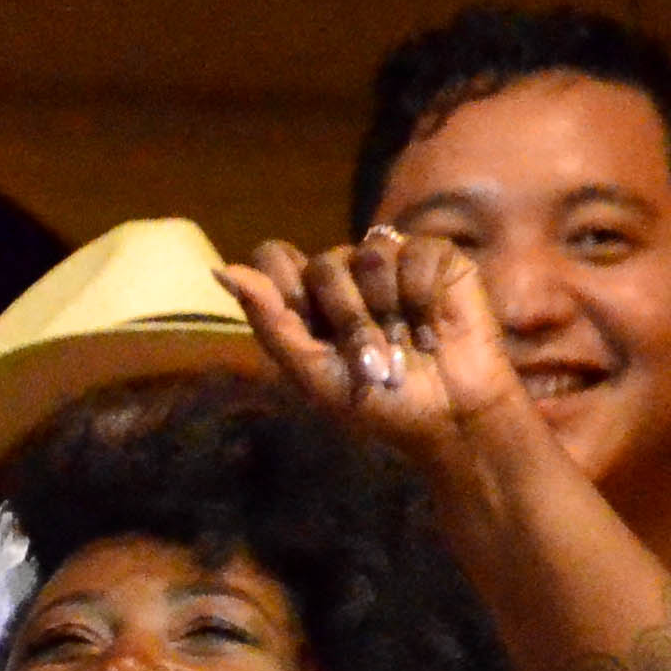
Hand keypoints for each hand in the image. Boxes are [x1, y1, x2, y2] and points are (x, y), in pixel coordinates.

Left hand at [224, 229, 527, 458]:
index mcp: (308, 301)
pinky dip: (420, 297)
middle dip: (348, 320)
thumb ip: (270, 321)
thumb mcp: (313, 373)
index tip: (313, 329)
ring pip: (368, 254)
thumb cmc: (378, 403)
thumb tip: (221, 269)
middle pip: (323, 265)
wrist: (449, 417)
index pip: (273, 258)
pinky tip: (432, 328)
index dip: (288, 289)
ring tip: (404, 344)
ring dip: (386, 311)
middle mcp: (346, 274)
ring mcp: (390, 261)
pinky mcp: (435, 257)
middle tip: (372, 361)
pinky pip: (413, 252)